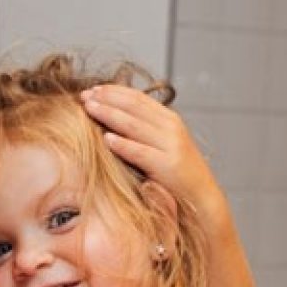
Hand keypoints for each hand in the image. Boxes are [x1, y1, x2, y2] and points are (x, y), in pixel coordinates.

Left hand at [80, 84, 225, 219]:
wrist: (202, 197)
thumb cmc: (176, 174)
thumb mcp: (163, 145)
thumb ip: (144, 131)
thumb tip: (114, 118)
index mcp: (169, 119)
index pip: (138, 98)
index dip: (113, 91)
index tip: (92, 89)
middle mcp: (171, 127)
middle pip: (133, 106)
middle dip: (107, 98)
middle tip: (84, 95)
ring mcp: (171, 145)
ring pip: (134, 125)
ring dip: (109, 115)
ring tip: (89, 109)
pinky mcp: (168, 166)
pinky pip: (140, 152)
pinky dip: (123, 145)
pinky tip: (106, 140)